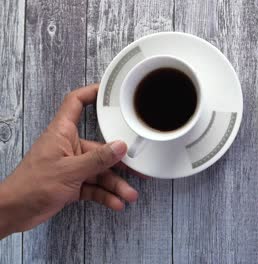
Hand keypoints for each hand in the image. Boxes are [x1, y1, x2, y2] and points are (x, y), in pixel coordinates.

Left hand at [0, 84, 137, 238]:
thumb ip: (97, 159)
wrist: (14, 211)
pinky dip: (105, 194)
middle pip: (99, 147)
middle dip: (118, 162)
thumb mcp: (69, 171)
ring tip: (128, 194)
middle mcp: (68, 147)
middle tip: (135, 168)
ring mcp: (71, 166)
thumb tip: (119, 147)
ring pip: (99, 171)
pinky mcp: (71, 183)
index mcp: (62, 133)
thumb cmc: (31, 186)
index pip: (76, 103)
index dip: (91, 93)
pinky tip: (115, 202)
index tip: (110, 92)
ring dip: (115, 184)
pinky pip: (94, 186)